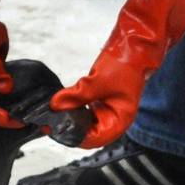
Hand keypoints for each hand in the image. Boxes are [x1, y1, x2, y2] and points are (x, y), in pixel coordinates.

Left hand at [49, 0, 184, 147]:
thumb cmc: (126, 64)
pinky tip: (62, 102)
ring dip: (70, 116)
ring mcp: (107, 109)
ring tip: (54, 112)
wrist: (136, 44)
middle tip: (49, 121)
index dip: (74, 137)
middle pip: (88, 132)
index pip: (94, 139)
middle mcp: (114, 118)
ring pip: (84, 121)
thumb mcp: (97, 81)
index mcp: (120, 120)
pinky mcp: (101, 98)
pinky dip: (73, 106)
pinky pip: (84, 109)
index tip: (55, 130)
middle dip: (69, 127)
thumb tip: (55, 106)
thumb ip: (75, 95)